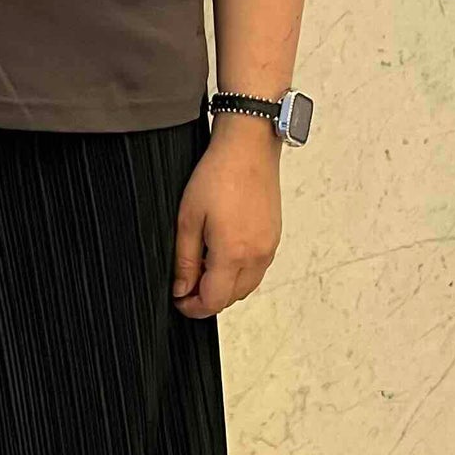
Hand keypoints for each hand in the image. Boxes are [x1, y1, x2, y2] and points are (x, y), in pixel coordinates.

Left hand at [171, 112, 283, 317]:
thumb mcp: (188, 218)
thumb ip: (184, 259)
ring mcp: (269, 247)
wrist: (249, 147)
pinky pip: (257, 269)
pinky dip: (239, 273)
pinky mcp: (274, 237)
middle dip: (207, 298)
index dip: (193, 307)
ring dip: (224, 286)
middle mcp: (256, 255)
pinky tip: (222, 254)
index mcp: (233, 253)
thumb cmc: (219, 174)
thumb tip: (181, 288)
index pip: (213, 301)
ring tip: (202, 267)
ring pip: (246, 286)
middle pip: (231, 298)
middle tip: (186, 284)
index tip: (179, 301)